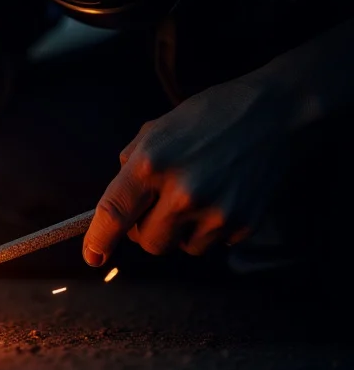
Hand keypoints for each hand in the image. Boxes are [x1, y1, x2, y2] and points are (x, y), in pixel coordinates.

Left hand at [82, 80, 286, 265]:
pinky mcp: (243, 223)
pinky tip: (222, 196)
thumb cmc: (211, 116)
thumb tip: (115, 206)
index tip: (92, 256)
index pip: (114, 213)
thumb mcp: (158, 129)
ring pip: (180, 247)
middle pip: (148, 243)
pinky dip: (211, 228)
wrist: (277, 113)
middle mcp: (182, 191)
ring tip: (197, 195)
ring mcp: (215, 211)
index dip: (99, 240)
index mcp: (152, 163)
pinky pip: (213, 243)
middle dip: (147, 230)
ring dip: (181, 231)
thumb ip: (131, 165)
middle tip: (160, 206)